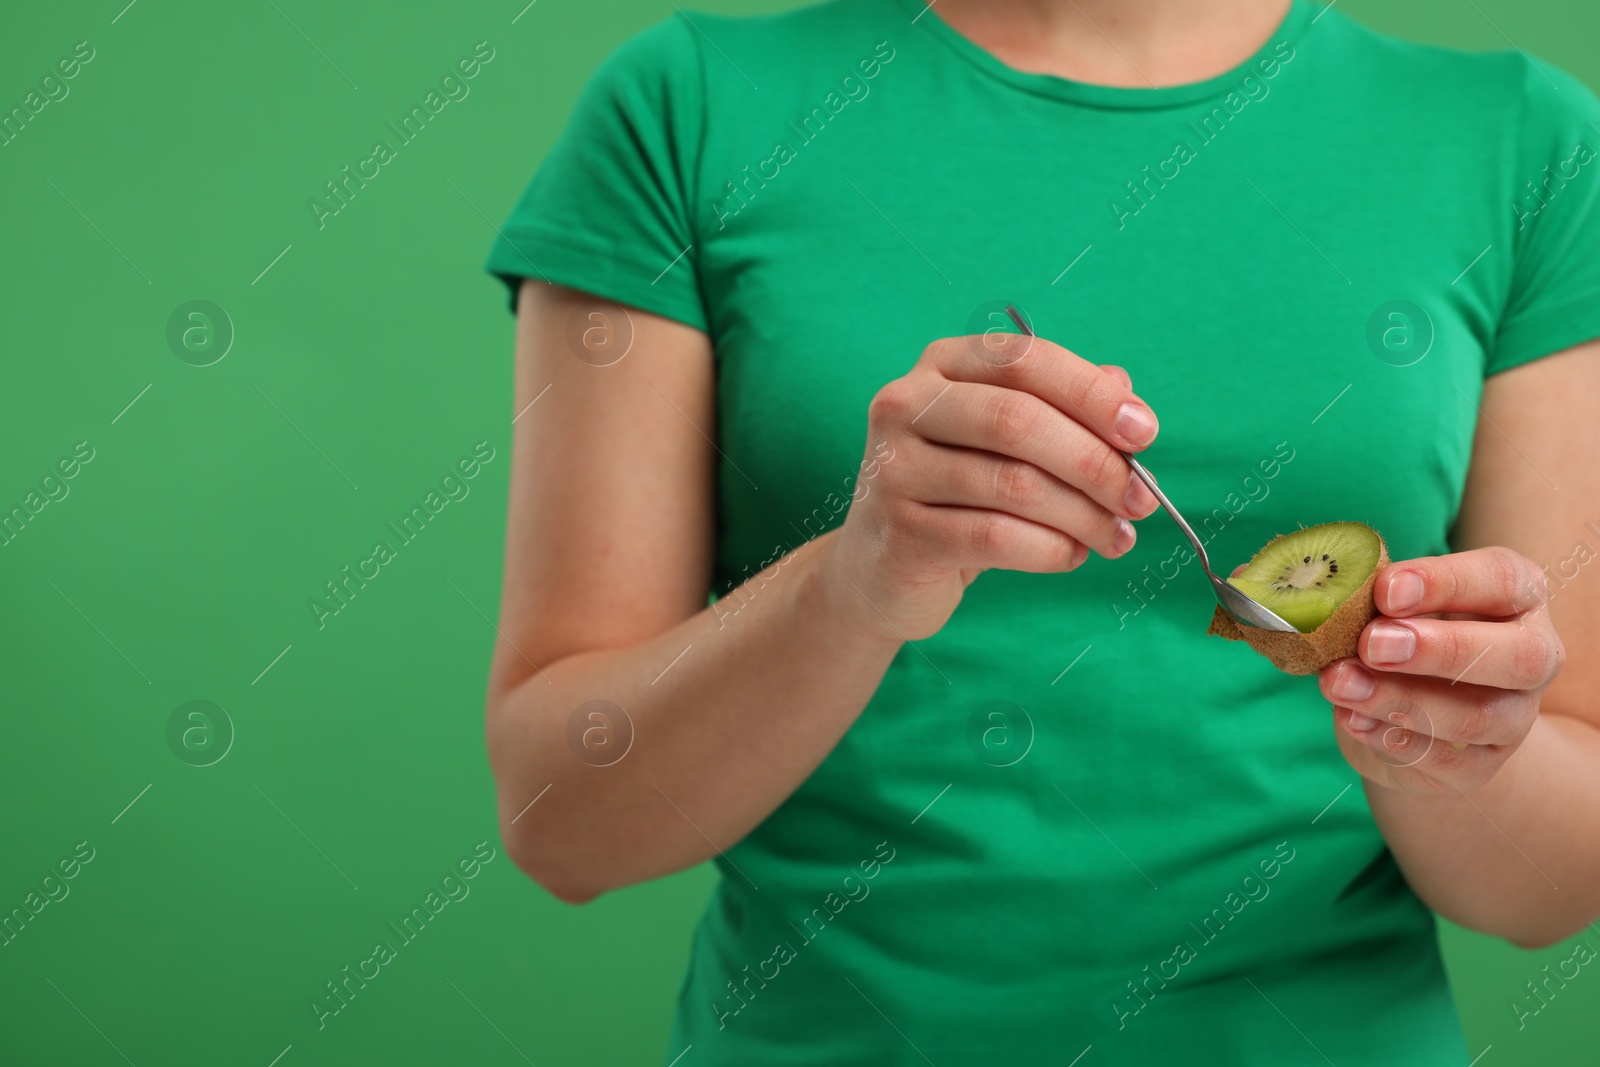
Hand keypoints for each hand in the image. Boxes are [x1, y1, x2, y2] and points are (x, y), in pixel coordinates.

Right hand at [822, 330, 1161, 641]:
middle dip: (1095, 462)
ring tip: (1115, 536)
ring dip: (1083, 515)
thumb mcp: (1008, 443)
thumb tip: (1128, 399)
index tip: (1144, 433)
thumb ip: (1064, 410)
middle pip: (1018, 420)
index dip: (1091, 394)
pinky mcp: (901, 532)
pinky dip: (1050, 550)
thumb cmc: (960, 494)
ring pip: (1014, 485)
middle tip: (1140, 499)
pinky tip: (1071, 555)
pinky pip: (996, 538)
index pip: (1024, 360)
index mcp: (941, 365)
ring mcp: (895, 468)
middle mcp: (907, 405)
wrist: (881, 568)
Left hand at [1318, 547, 1564, 792]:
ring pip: (1477, 716)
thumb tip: (1338, 602)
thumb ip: (1383, 600)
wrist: (1410, 715)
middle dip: (1440, 649)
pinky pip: (1447, 762)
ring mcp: (1514, 717)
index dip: (1445, 583)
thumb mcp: (1398, 604)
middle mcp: (1534, 657)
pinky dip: (1394, 740)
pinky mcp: (1480, 766)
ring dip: (1400, 700)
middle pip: (1519, 657)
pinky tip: (1351, 718)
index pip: (1503, 580)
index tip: (1385, 590)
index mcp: (1517, 597)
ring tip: (1339, 683)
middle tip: (1371, 644)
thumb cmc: (1403, 632)